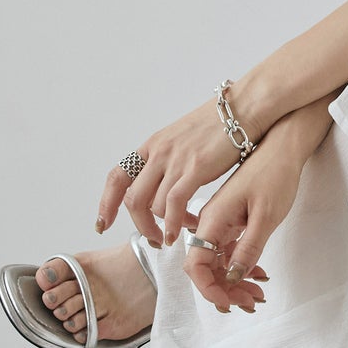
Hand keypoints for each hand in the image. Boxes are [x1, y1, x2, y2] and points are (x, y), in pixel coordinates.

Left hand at [96, 91, 245, 247]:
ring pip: (152, 206)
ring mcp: (175, 160)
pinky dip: (173, 224)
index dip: (107, 203)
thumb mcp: (183, 138)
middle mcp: (159, 153)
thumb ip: (170, 159)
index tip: (103, 223)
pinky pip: (174, 204)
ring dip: (163, 227)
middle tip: (153, 239)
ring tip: (180, 233)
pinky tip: (180, 232)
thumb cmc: (220, 124)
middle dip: (139, 226)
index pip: (118, 177)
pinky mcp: (195, 168)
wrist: (244, 107)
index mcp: (153, 145)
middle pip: (132, 199)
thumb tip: (166, 182)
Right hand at [182, 132, 309, 311]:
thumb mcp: (266, 216)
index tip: (228, 302)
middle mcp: (211, 222)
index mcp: (213, 219)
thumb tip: (231, 277)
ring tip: (257, 295)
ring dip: (234, 282)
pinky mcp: (233, 221)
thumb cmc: (275, 174)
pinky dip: (242, 267)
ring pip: (218, 262)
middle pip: (206, 267)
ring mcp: (221, 222)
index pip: (195, 264)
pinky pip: (230, 251)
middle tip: (251, 302)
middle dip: (225, 290)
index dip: (208, 288)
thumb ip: (248, 248)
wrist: (283, 147)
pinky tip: (259, 275)